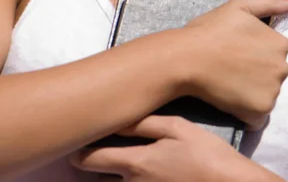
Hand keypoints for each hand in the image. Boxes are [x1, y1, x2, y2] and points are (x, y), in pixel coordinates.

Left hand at [70, 115, 279, 180]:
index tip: (76, 139)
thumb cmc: (207, 154)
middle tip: (97, 147)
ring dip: (110, 176)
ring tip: (118, 159)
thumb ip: (145, 123)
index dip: (78, 151)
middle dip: (92, 165)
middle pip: (97, 180)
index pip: (90, 160)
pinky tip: (143, 170)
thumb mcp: (179, 128)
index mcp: (137, 163)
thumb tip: (116, 115)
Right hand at [182, 0, 287, 128]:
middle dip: (256, 72)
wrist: (187, 57)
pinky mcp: (260, 111)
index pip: (274, 52)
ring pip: (266, 94)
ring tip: (228, 83)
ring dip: (252, 91)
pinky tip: (230, 100)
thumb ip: (270, 4)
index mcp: (280, 43)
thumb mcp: (239, 7)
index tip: (235, 50)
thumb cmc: (210, 29)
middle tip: (230, 67)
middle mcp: (283, 68)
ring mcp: (273, 91)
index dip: (253, 51)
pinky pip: (258, 116)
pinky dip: (247, 112)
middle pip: (272, 74)